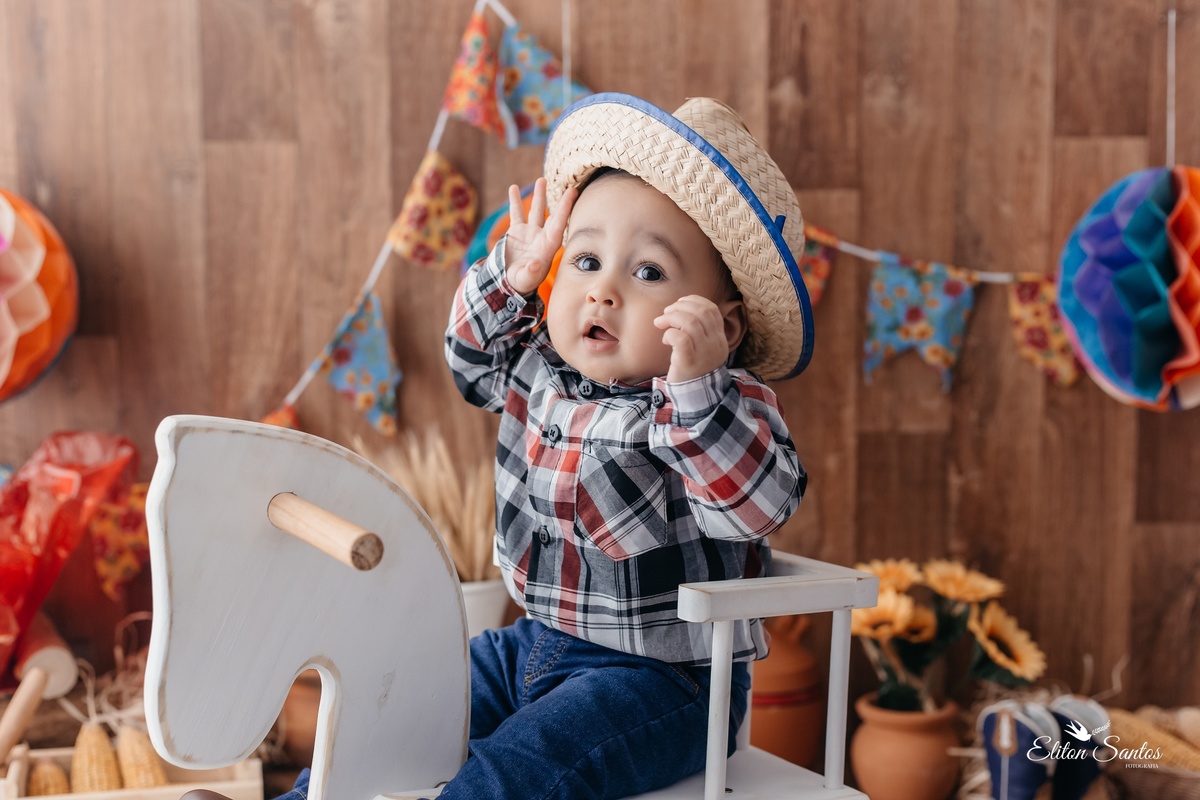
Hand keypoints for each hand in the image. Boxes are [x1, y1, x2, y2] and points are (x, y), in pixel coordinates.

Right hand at [503, 177, 575, 296]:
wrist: (509, 282)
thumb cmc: (521, 283)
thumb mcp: (525, 280)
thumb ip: (530, 273)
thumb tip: (535, 264)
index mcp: (547, 248)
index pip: (558, 225)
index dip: (565, 210)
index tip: (572, 194)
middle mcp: (541, 238)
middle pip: (552, 217)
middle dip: (560, 203)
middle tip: (570, 188)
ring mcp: (529, 233)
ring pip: (536, 211)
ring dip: (539, 196)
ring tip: (542, 180)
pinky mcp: (516, 232)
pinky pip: (516, 214)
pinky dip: (515, 202)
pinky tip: (513, 188)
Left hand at [654, 295, 730, 382]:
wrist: (694, 396)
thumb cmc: (693, 368)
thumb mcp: (702, 348)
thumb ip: (697, 330)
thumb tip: (677, 309)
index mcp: (719, 338)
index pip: (712, 309)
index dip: (693, 301)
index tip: (679, 304)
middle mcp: (715, 344)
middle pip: (702, 312)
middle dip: (680, 306)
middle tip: (666, 313)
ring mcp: (704, 353)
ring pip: (691, 322)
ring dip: (672, 317)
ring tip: (661, 323)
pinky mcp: (689, 362)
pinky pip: (681, 339)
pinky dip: (669, 333)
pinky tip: (665, 340)